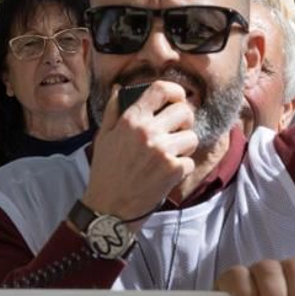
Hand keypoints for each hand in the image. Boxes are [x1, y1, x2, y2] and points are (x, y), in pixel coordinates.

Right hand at [79, 80, 199, 220]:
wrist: (109, 206)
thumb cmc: (106, 171)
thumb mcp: (103, 136)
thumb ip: (113, 110)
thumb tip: (119, 89)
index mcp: (131, 120)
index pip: (161, 90)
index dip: (176, 91)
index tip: (177, 99)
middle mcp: (148, 132)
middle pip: (185, 111)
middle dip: (184, 121)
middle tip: (176, 131)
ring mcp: (162, 151)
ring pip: (192, 137)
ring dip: (184, 146)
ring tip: (170, 155)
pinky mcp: (173, 170)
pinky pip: (190, 161)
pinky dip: (182, 168)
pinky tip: (167, 173)